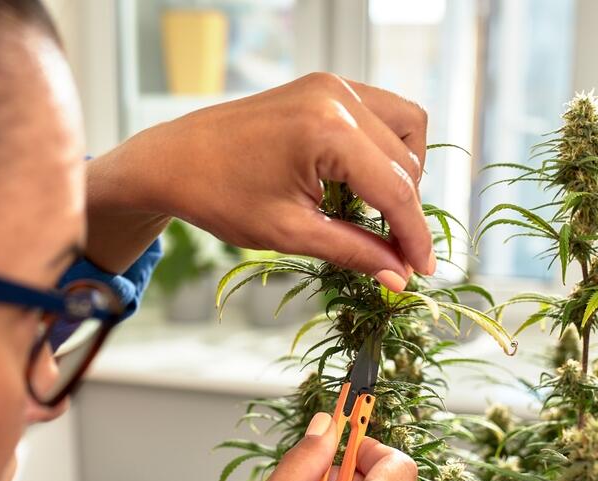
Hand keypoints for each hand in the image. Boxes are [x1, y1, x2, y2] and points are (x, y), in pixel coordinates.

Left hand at [87, 73, 433, 291]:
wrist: (174, 160)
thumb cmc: (220, 197)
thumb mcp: (290, 233)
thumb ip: (353, 251)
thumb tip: (399, 278)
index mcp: (327, 130)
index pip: (396, 189)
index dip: (414, 236)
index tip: (422, 272)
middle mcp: (337, 96)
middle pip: (406, 163)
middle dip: (407, 212)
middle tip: (398, 256)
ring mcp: (333, 84)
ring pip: (406, 129)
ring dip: (403, 173)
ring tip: (379, 213)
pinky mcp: (326, 85)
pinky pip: (383, 113)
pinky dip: (385, 148)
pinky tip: (362, 181)